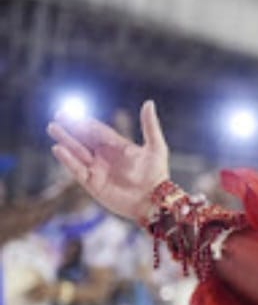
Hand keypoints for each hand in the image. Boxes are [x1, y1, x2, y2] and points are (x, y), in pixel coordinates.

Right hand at [46, 100, 170, 222]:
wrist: (154, 201)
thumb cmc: (157, 174)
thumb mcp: (156, 147)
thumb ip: (149, 126)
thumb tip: (149, 102)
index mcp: (118, 146)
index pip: (98, 131)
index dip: (85, 122)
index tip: (72, 112)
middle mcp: (105, 157)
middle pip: (84, 139)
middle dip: (71, 128)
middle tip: (58, 116)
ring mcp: (98, 170)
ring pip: (77, 152)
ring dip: (66, 140)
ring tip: (53, 128)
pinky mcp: (93, 184)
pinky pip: (78, 170)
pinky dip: (68, 160)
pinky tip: (58, 148)